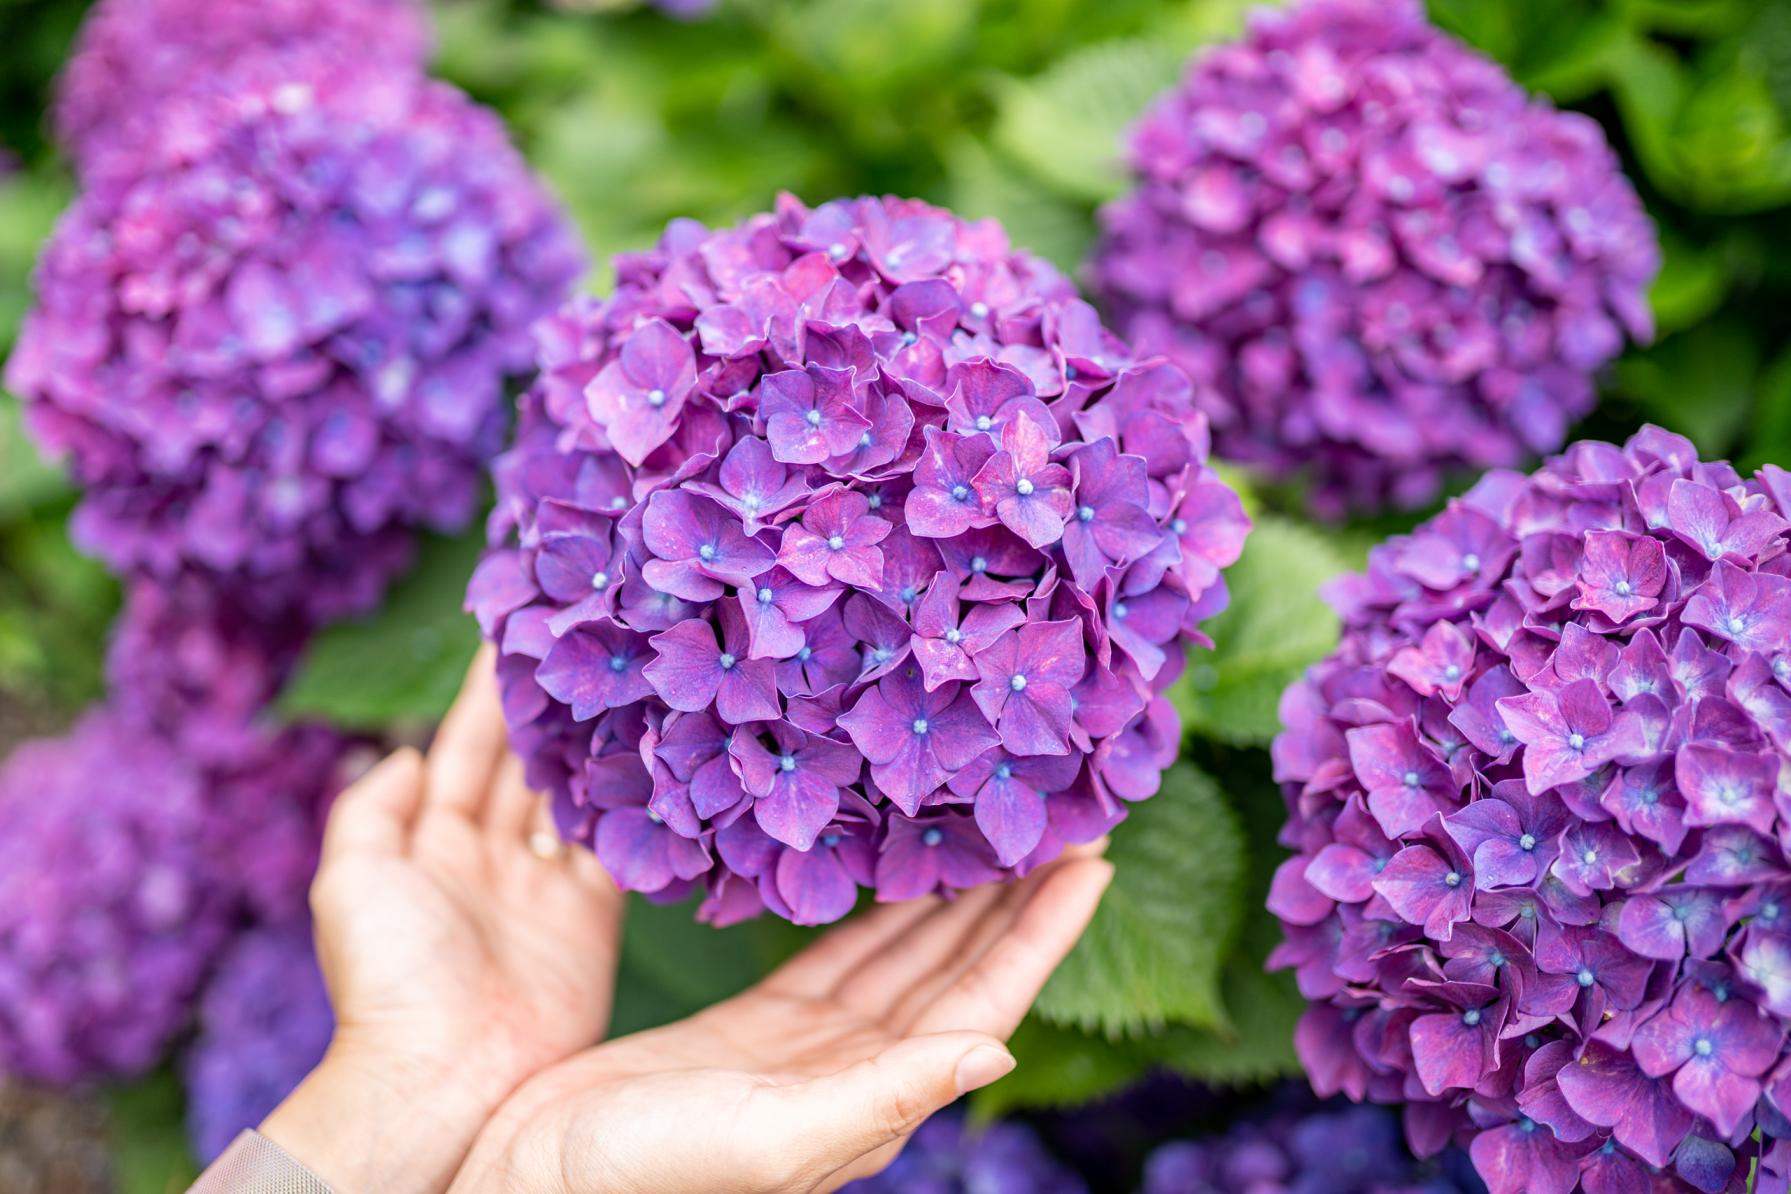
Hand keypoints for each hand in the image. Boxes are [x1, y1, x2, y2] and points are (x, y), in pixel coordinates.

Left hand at [263, 648, 623, 1193]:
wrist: (446, 1073)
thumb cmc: (387, 976)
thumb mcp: (349, 879)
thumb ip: (370, 808)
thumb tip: (406, 752)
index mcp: (431, 842)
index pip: (467, 748)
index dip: (488, 695)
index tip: (516, 634)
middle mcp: (491, 856)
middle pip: (527, 765)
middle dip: (553, 707)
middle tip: (589, 645)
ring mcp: (544, 887)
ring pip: (576, 797)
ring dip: (597, 746)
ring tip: (629, 685)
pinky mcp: (592, 918)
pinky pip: (619, 851)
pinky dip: (636, 809)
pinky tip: (657, 760)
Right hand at [447, 851, 1112, 1193]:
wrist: (535, 1183)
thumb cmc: (649, 1176)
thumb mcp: (773, 1136)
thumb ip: (886, 1095)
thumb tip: (996, 1050)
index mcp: (880, 1096)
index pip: (987, 999)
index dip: (1044, 933)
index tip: (1093, 857)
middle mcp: (863, 1071)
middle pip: (961, 967)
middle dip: (1017, 897)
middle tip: (1063, 817)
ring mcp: (812, 1047)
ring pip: (906, 952)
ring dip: (955, 894)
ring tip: (995, 825)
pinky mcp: (759, 1025)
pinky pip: (839, 952)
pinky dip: (873, 907)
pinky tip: (893, 861)